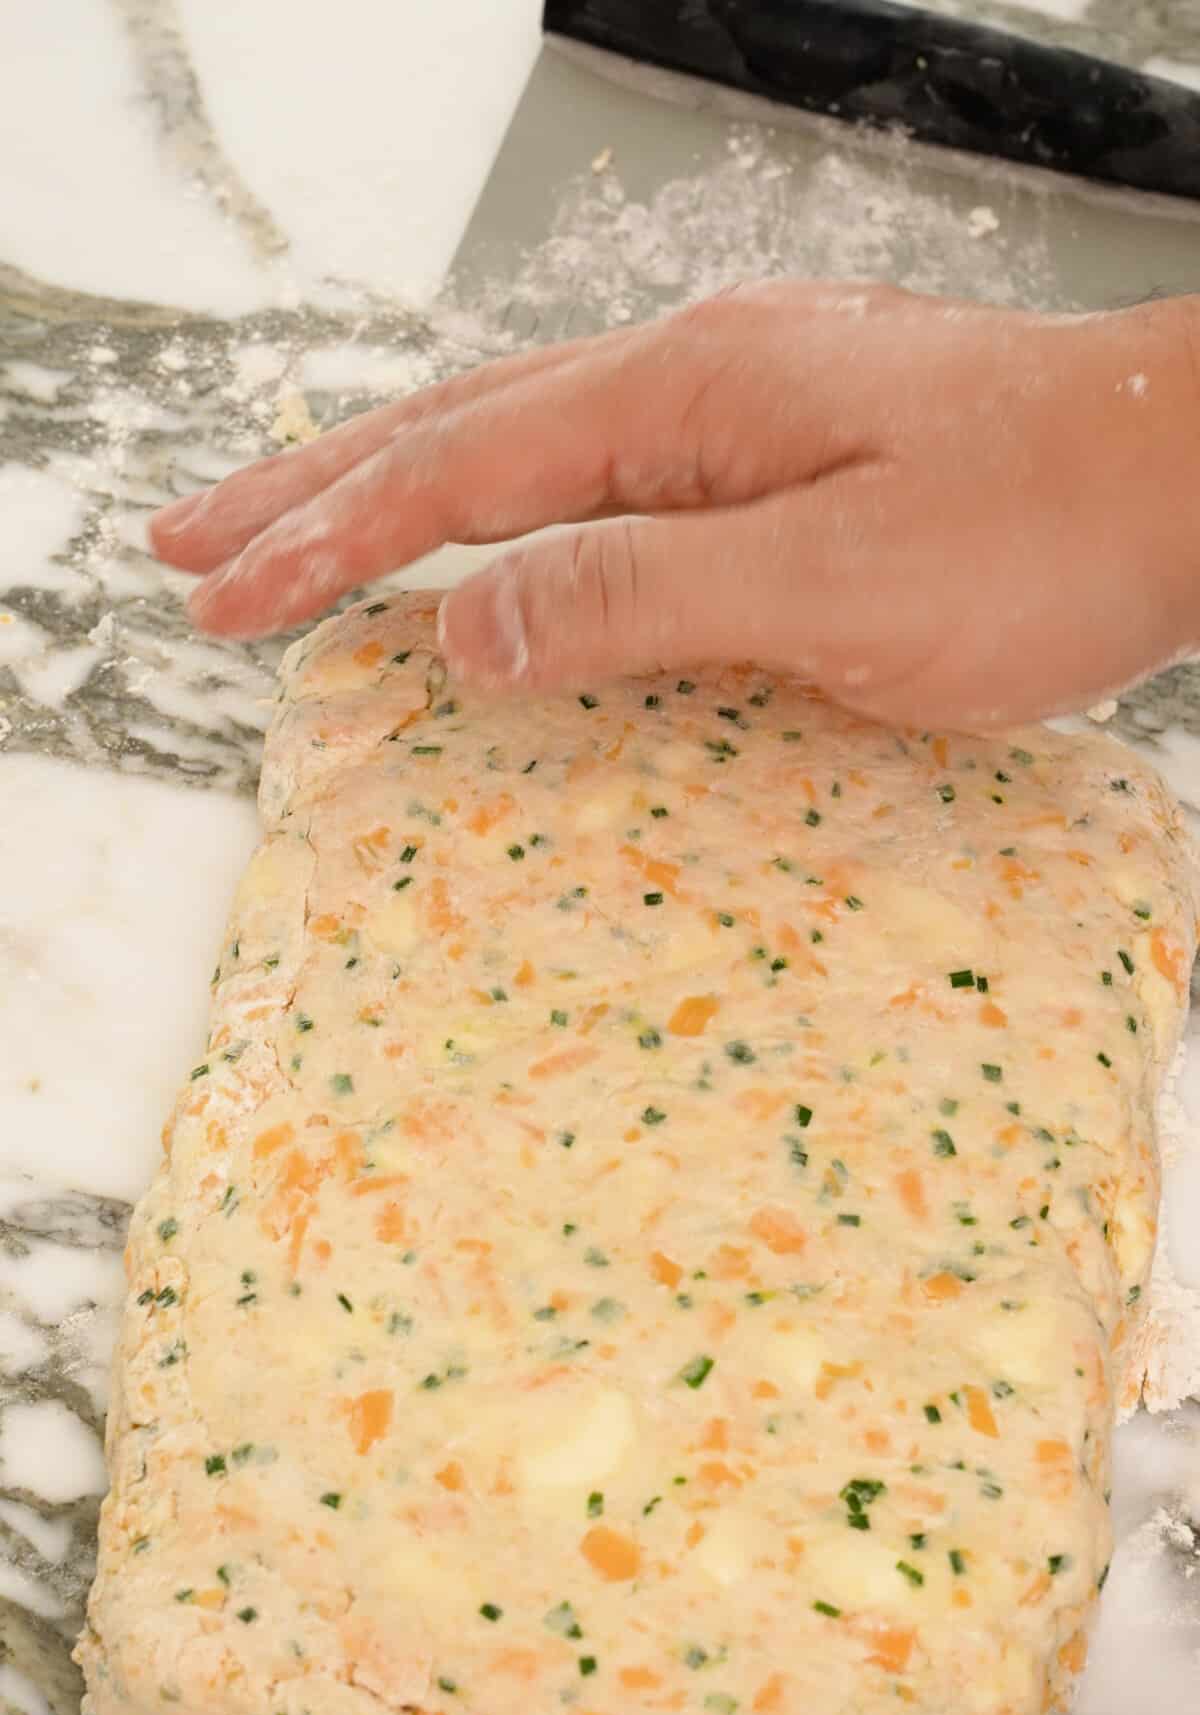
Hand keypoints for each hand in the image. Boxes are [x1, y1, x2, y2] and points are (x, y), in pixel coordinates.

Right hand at [149, 282, 1199, 730]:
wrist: (1186, 474)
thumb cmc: (1042, 530)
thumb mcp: (837, 584)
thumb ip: (645, 597)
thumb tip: (469, 626)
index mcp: (682, 398)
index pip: (454, 473)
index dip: (326, 542)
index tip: (221, 603)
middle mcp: (690, 378)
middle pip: (449, 428)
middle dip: (308, 493)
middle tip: (188, 548)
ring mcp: (733, 400)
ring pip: (513, 437)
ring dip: (385, 487)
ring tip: (286, 527)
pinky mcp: (774, 444)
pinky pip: (590, 468)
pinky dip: (494, 502)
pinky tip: (476, 528)